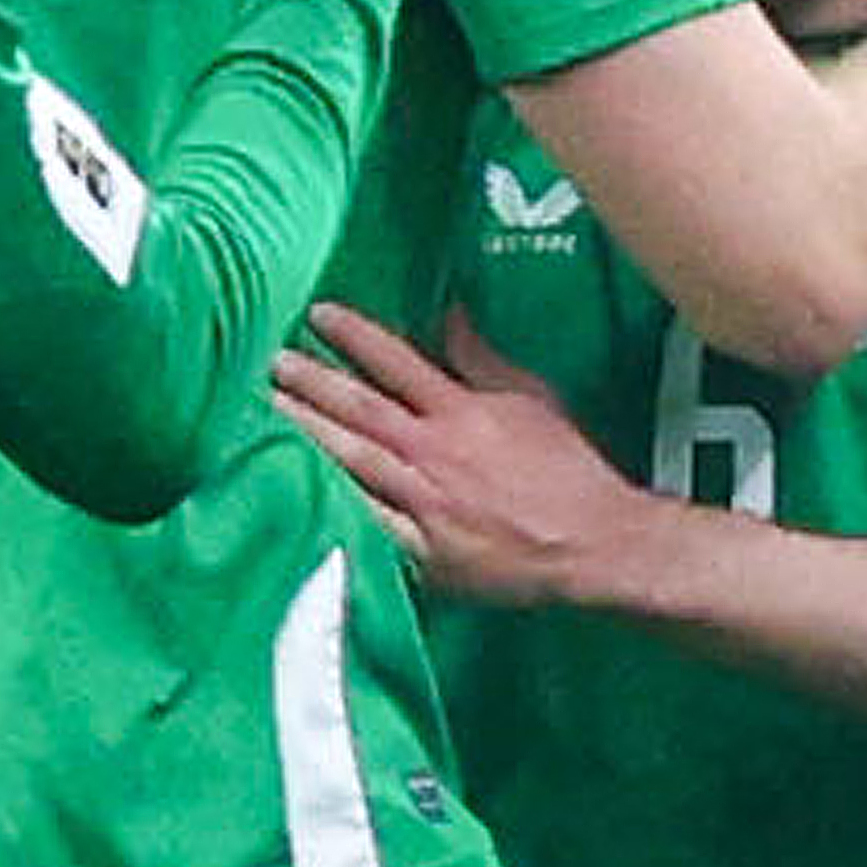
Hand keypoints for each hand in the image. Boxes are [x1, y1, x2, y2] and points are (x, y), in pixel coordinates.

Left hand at [277, 303, 635, 606]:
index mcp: (463, 413)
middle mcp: (436, 454)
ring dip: (307, 433)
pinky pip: (368, 525)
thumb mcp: (534, 400)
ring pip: (352, 463)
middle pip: (361, 411)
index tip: (319, 314)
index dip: (354, 335)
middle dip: (313, 382)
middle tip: (274, 361)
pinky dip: (331, 505)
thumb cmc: (570, 472)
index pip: (397, 361)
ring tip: (270, 410)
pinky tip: (297, 489)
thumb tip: (450, 317)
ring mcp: (425, 505)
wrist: (596, 544)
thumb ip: (482, 360)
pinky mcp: (423, 552)